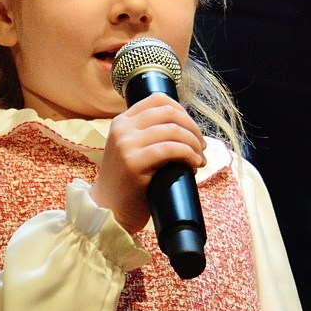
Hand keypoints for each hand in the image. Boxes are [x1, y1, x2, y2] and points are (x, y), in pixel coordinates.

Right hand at [91, 93, 206, 234]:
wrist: (108, 210)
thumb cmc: (127, 184)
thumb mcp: (131, 150)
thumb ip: (148, 135)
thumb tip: (185, 128)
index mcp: (122, 121)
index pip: (158, 99)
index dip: (182, 110)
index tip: (192, 129)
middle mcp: (122, 129)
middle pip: (169, 113)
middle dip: (193, 128)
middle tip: (202, 146)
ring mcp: (126, 144)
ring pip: (173, 130)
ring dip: (194, 143)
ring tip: (200, 159)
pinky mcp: (133, 162)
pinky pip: (170, 149)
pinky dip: (188, 154)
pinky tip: (194, 164)